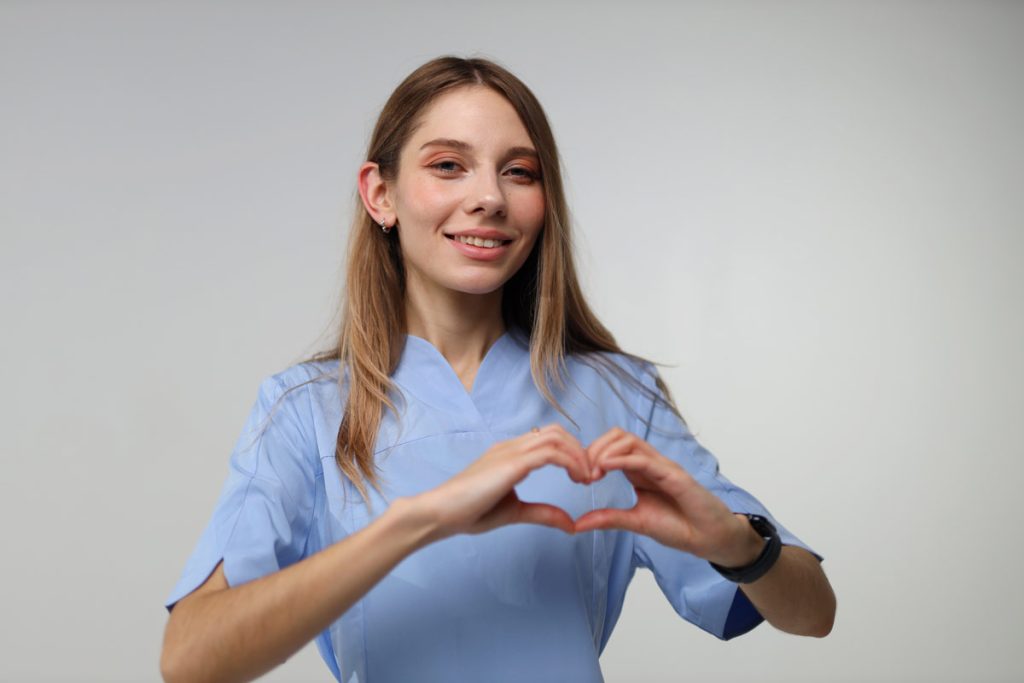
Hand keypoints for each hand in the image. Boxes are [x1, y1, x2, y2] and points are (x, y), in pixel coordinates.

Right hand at [412, 424, 594, 543]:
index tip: (583, 477)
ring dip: (579, 455)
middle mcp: (511, 447)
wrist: (440, 513)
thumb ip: (543, 513)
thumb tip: (571, 524)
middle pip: (557, 432)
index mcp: (510, 454)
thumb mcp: (515, 512)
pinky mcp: (511, 463)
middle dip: (581, 450)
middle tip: (591, 477)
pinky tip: (577, 479)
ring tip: (587, 478)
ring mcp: (510, 451)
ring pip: (556, 437)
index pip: (548, 438)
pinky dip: (570, 462)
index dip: (572, 452)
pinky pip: (550, 452)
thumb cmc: (469, 512)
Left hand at [574, 427, 763, 567]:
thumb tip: (576, 525)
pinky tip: (606, 468)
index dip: (591, 455)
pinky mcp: (674, 475)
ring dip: (605, 451)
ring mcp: (662, 466)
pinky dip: (622, 459)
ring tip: (593, 473)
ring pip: (629, 441)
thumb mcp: (635, 523)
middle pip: (617, 436)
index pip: (611, 447)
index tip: (579, 478)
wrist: (710, 539)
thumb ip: (608, 519)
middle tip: (583, 474)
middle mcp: (650, 463)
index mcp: (639, 471)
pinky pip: (644, 459)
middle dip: (594, 449)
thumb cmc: (678, 527)